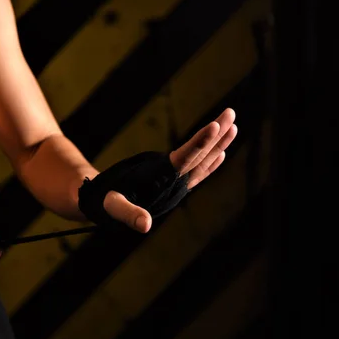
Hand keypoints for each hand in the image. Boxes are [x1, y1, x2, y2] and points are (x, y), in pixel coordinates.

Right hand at [102, 108, 236, 232]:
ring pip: (203, 161)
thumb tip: (145, 225)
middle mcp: (175, 184)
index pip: (185, 160)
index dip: (200, 143)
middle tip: (230, 113)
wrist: (107, 209)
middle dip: (217, 135)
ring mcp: (177, 184)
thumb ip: (129, 215)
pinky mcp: (173, 184)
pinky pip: (197, 172)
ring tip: (232, 124)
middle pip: (201, 156)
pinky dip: (211, 162)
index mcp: (163, 183)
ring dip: (218, 144)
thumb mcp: (114, 206)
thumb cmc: (107, 204)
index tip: (215, 126)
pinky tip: (221, 153)